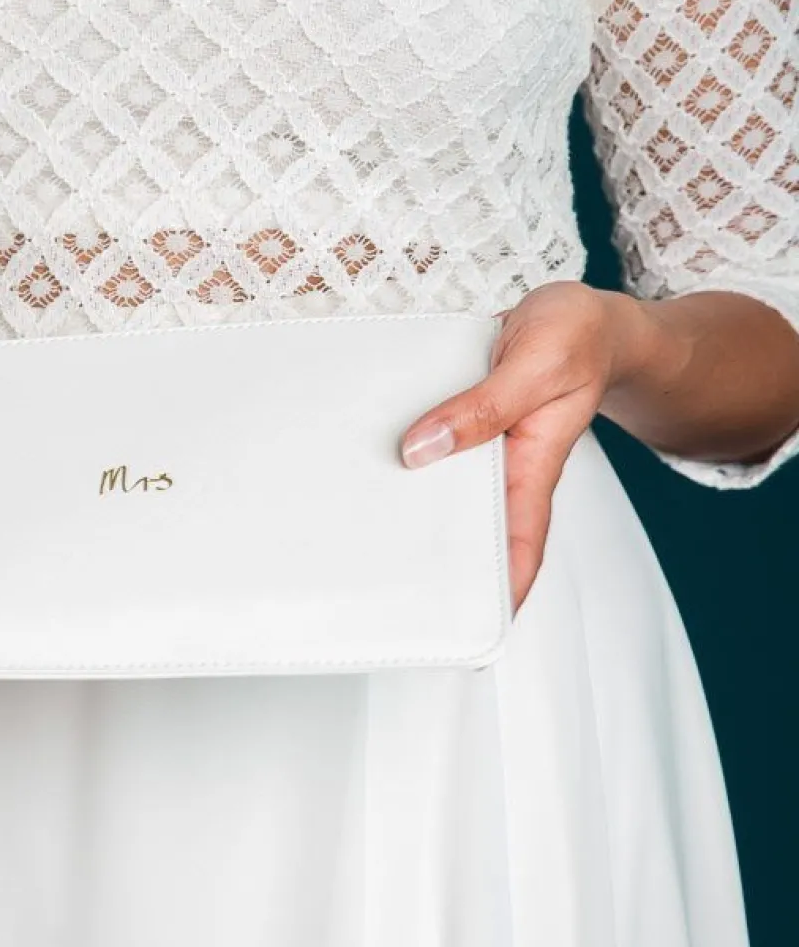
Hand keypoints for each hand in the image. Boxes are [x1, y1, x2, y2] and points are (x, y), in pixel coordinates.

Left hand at [398, 282, 653, 612]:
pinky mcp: (462, 422)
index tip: (476, 634)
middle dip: (441, 571)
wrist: (585, 312)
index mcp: (532, 467)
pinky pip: (429, 451)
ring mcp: (482, 447)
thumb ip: (482, 406)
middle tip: (395, 606)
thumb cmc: (579, 338)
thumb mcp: (537, 363)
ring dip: (409, 514)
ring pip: (442, 494)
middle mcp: (505, 466)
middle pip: (471, 533)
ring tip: (361, 546)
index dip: (502, 594)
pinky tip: (365, 472)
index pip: (519, 546)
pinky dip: (401, 463)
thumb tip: (420, 448)